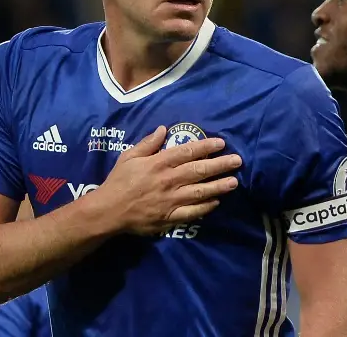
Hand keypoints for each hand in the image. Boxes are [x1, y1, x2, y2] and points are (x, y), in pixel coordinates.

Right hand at [95, 126, 241, 234]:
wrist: (109, 210)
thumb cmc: (118, 181)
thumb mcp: (129, 156)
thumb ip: (147, 143)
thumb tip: (163, 129)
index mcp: (159, 163)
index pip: (188, 151)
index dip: (206, 146)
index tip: (221, 143)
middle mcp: (168, 180)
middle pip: (199, 170)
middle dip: (220, 165)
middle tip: (237, 161)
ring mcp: (171, 200)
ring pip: (200, 192)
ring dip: (219, 186)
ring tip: (234, 182)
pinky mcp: (170, 217)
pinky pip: (192, 212)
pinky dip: (206, 207)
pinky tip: (216, 202)